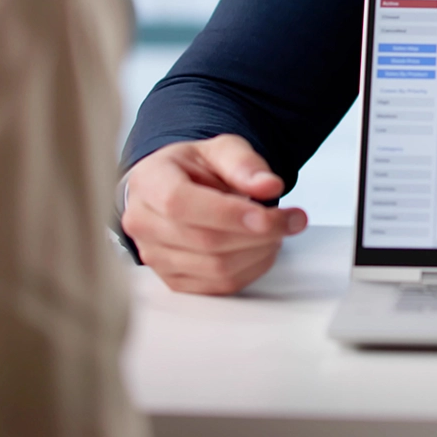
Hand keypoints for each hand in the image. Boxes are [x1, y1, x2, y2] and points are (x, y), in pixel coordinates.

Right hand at [121, 135, 306, 294]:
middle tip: (293, 219)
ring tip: (278, 231)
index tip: (268, 215)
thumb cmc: (194, 169)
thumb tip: (269, 186)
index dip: (228, 214)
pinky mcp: (173, 280)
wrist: (174, 189)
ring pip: (215, 268)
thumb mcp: (220, 149)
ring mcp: (155, 257)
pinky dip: (252, 270)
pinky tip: (264, 249)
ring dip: (260, 252)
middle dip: (259, 233)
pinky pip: (218, 286)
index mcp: (149, 182)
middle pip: (204, 240)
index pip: (181, 204)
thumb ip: (244, 163)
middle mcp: (143, 223)